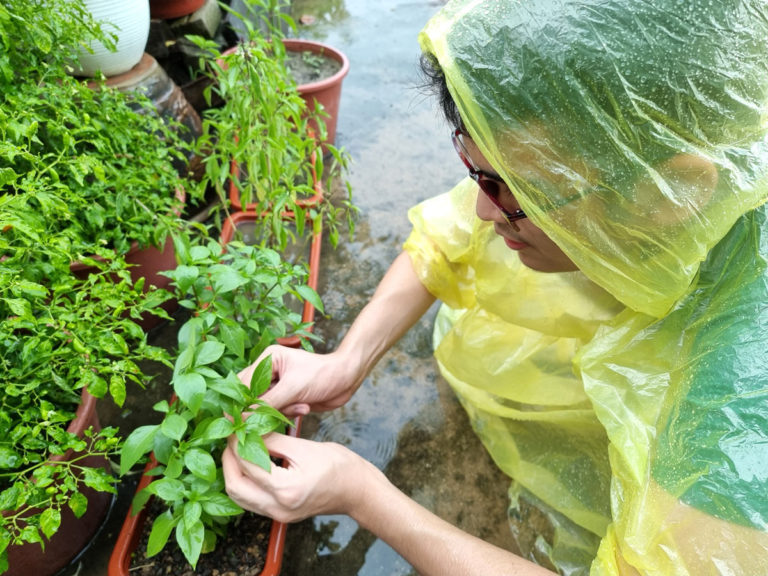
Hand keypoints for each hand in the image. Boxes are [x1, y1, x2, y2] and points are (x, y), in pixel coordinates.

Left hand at [222, 433, 372, 522]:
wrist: (357, 490)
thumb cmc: (338, 465)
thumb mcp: (304, 447)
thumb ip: (273, 440)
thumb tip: (248, 429)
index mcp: (286, 489)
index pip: (247, 464)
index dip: (236, 443)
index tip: (234, 426)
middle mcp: (278, 508)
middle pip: (235, 487)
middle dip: (227, 461)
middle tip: (230, 439)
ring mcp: (278, 516)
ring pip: (239, 497)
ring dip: (233, 472)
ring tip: (236, 449)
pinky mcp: (279, 515)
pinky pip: (250, 501)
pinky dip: (244, 481)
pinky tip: (249, 464)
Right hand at [238, 345, 360, 416]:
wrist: (347, 379)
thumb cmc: (323, 375)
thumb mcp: (293, 388)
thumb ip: (267, 403)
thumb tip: (243, 417)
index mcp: (268, 359)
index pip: (243, 384)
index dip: (241, 402)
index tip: (240, 420)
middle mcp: (269, 371)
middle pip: (251, 397)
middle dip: (264, 408)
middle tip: (279, 412)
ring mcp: (278, 386)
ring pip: (264, 408)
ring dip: (281, 412)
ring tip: (301, 404)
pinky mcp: (286, 398)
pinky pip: (278, 413)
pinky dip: (290, 414)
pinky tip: (305, 406)